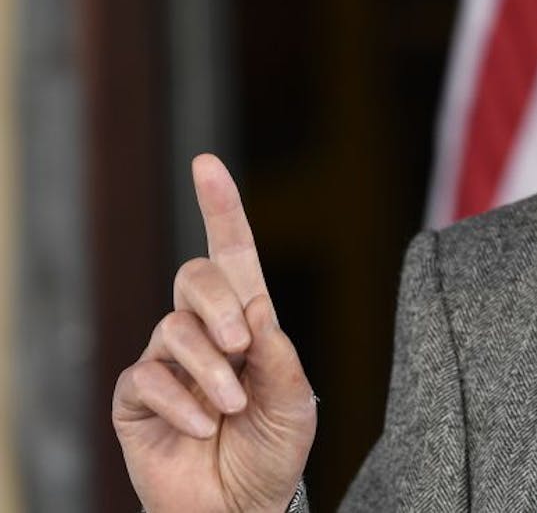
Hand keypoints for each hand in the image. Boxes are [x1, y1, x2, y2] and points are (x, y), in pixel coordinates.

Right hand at [113, 155, 316, 511]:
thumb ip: (279, 353)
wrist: (241, 509)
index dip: (220, 207)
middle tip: (241, 345)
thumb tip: (256, 303)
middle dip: (220, 304)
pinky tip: (202, 427)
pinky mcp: (136, 398)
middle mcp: (202, 332)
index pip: (232, 254)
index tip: (206, 164)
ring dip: (209, 370)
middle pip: (195, 276)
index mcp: (247, 322)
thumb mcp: (295, 401)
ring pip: (174, 329)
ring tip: (231, 410)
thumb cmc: (272, 452)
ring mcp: (166, 362)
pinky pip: (148, 377)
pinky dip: (181, 402)